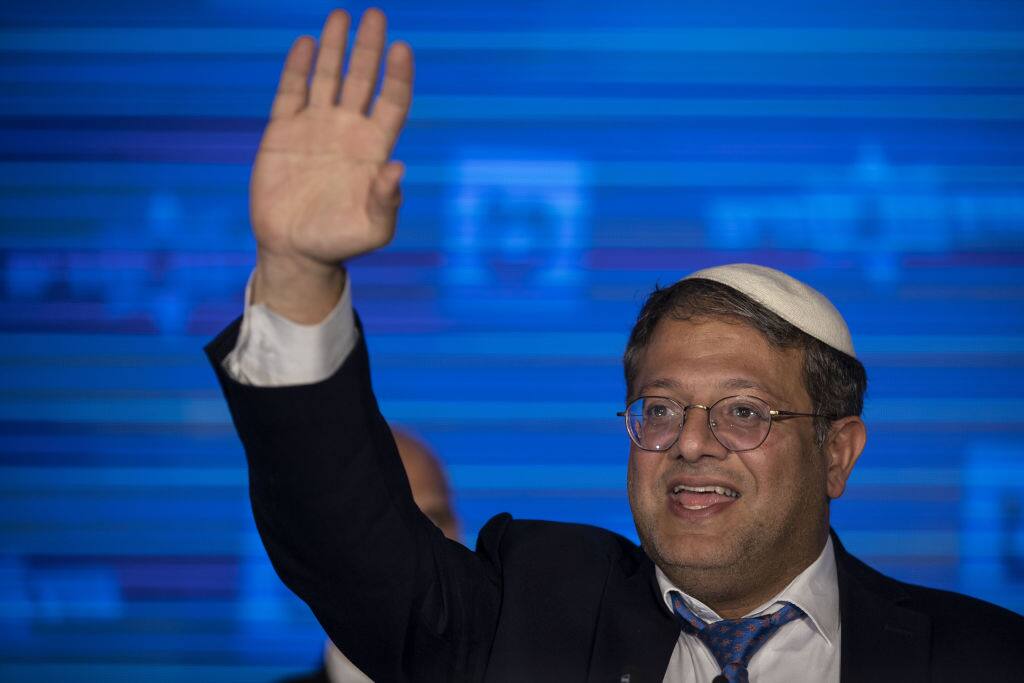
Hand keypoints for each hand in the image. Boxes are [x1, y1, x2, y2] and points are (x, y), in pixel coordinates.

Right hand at [249, 8, 412, 321]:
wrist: (295, 250)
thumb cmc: (341, 242)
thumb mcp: (373, 229)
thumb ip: (387, 201)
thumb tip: (397, 168)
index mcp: (374, 149)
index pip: (391, 101)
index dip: (398, 75)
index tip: (402, 48)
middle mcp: (348, 131)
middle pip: (362, 79)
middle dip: (369, 47)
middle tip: (375, 14)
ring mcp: (315, 128)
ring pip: (328, 77)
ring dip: (335, 47)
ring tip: (342, 15)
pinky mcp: (283, 132)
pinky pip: (291, 92)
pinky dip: (298, 68)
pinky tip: (306, 44)